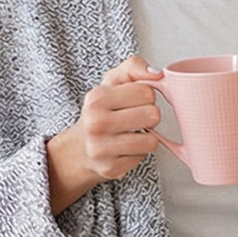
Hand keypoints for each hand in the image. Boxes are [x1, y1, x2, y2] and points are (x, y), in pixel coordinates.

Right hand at [45, 57, 164, 213]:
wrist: (80, 148)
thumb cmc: (101, 111)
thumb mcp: (112, 82)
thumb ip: (134, 67)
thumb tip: (157, 73)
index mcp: (97, 98)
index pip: (147, 91)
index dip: (146, 96)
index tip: (134, 101)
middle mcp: (96, 123)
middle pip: (153, 115)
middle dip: (149, 116)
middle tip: (134, 119)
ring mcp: (102, 148)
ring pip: (152, 140)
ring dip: (147, 137)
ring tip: (130, 133)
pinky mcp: (111, 168)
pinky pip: (143, 157)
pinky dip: (138, 152)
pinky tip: (124, 148)